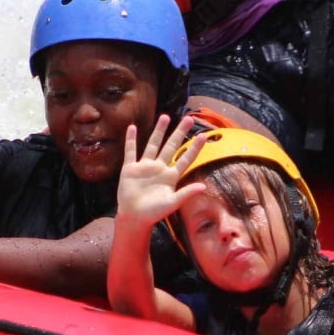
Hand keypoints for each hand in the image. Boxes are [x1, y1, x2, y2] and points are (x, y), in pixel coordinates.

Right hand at [115, 114, 206, 231]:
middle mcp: (159, 168)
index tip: (203, 136)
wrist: (134, 217)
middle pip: (171, 146)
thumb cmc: (154, 213)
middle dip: (179, 133)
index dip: (194, 148)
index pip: (185, 158)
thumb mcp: (172, 203)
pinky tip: (131, 127)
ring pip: (152, 144)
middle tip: (189, 119)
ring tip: (165, 117)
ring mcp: (145, 167)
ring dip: (158, 131)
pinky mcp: (130, 169)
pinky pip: (131, 151)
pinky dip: (131, 140)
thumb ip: (186, 193)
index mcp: (171, 176)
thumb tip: (203, 187)